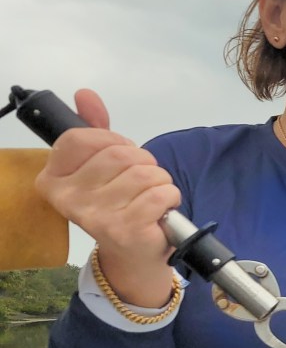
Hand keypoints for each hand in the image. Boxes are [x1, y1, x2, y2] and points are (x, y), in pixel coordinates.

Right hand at [34, 89, 179, 303]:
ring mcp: (96, 217)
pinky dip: (170, 196)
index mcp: (53, 179)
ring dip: (159, 181)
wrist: (134, 253)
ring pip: (144, 173)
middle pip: (120, 154)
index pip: (81, 138)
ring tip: (151, 197)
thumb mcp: (101, 164)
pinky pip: (160, 194)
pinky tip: (161, 209)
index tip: (121, 155)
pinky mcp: (126, 230)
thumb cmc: (118, 204)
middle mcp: (68, 199)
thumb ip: (93, 128)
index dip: (113, 141)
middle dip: (144, 162)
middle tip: (142, 182)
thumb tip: (85, 94)